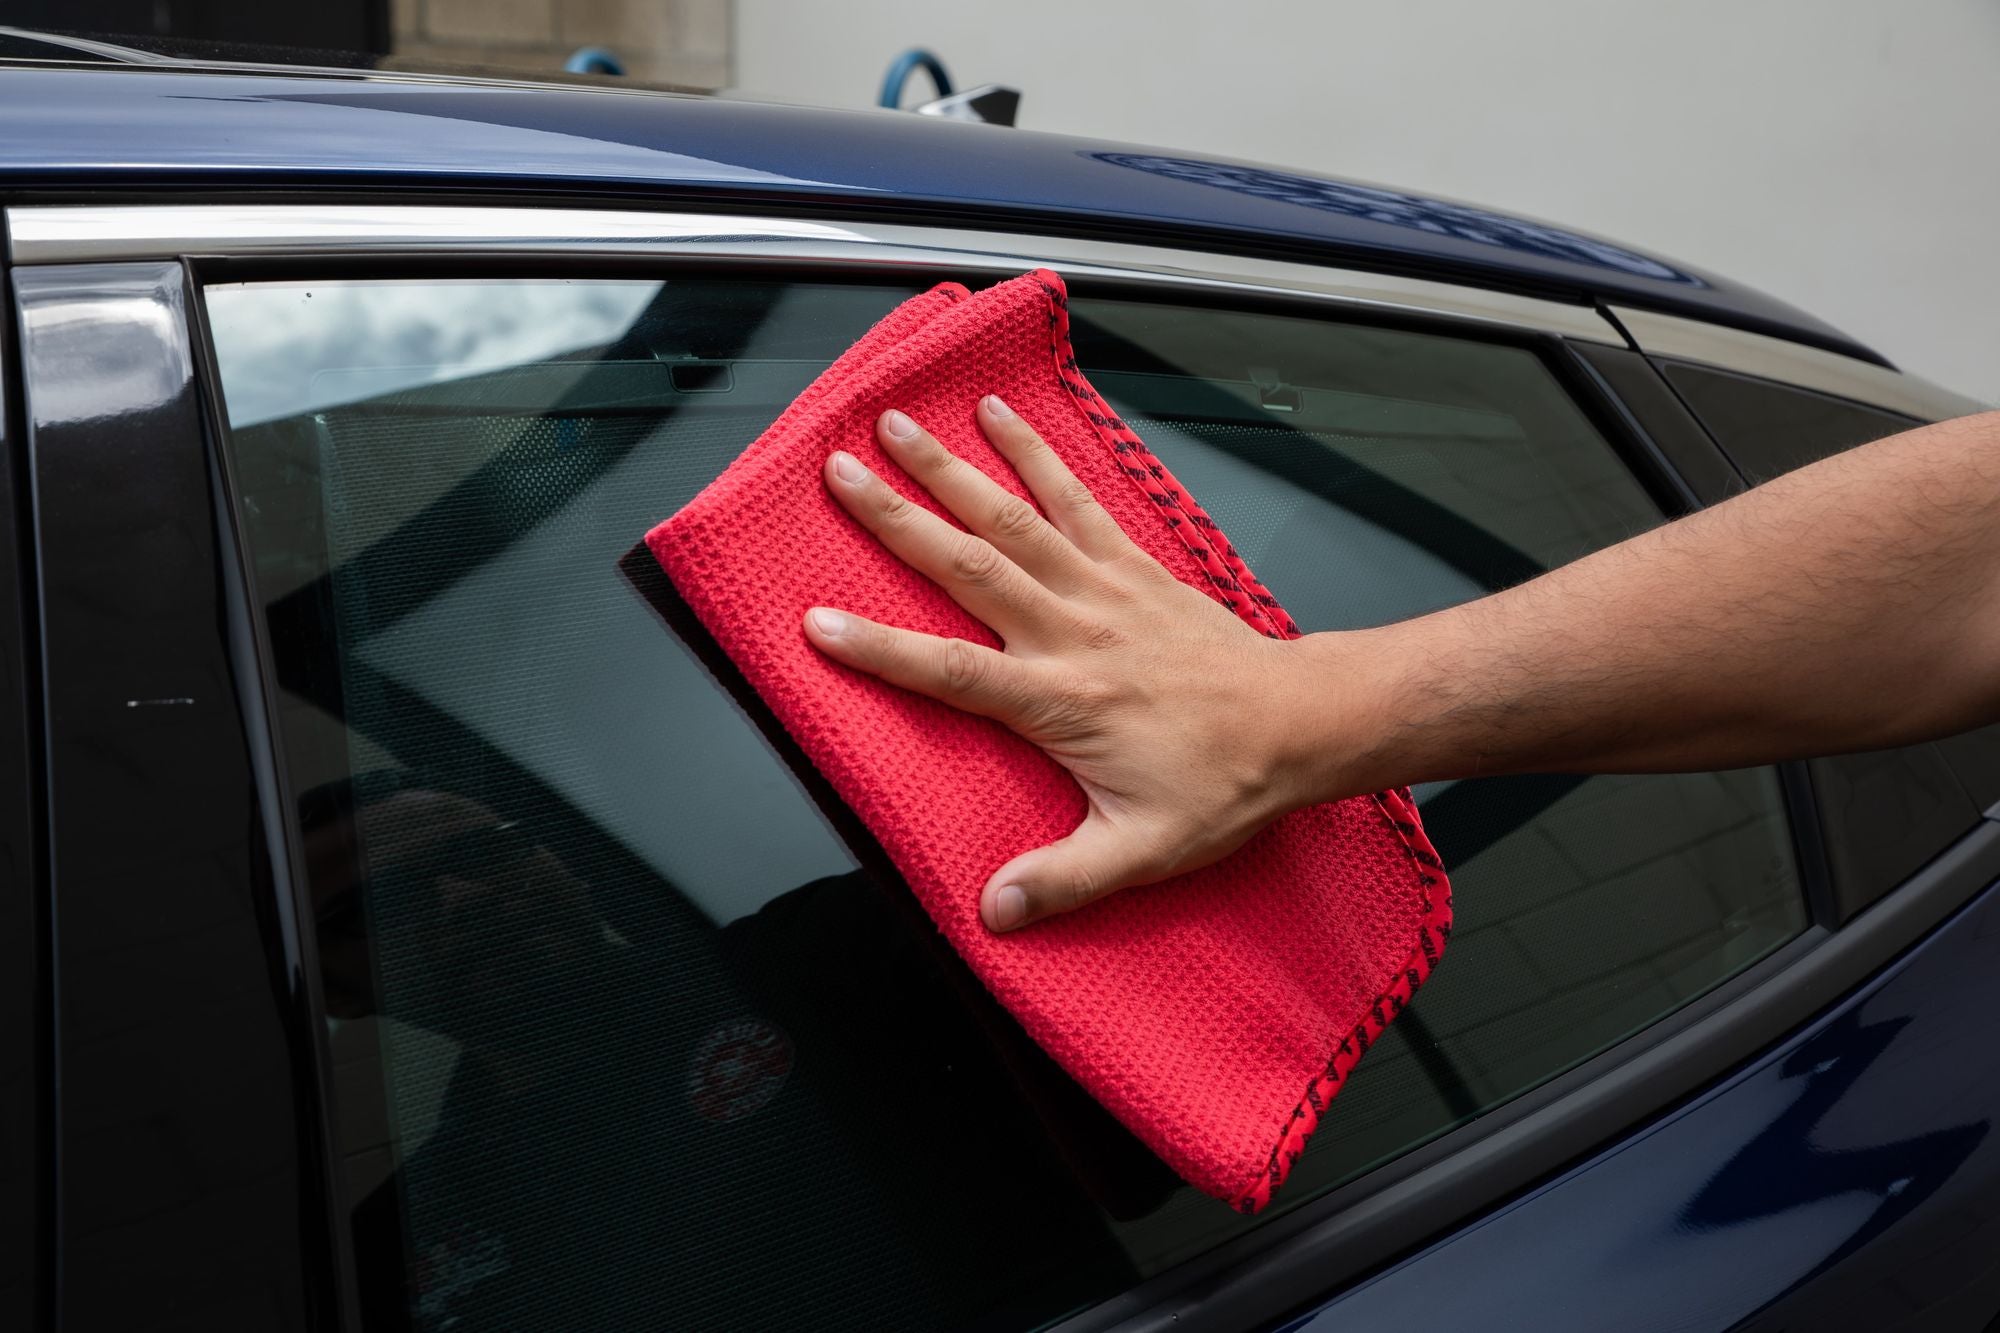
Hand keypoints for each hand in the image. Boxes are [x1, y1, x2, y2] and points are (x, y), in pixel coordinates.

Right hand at [804, 395, 1358, 931]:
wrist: (1301, 724)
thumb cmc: (1225, 782)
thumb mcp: (1144, 850)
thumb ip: (1062, 880)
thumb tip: (993, 911)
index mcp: (1061, 700)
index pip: (951, 672)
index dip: (882, 650)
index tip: (817, 624)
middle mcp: (1073, 631)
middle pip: (969, 565)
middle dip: (897, 517)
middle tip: (837, 472)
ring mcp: (1103, 589)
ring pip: (1013, 517)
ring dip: (951, 467)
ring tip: (897, 423)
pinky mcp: (1133, 566)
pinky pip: (1077, 499)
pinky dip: (1038, 453)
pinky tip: (1004, 414)